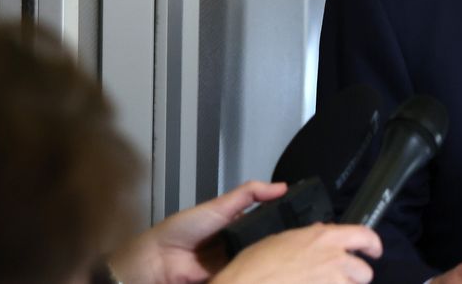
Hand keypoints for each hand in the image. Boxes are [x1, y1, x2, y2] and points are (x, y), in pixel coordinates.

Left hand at [107, 180, 287, 283]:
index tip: (302, 222)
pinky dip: (252, 274)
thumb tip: (281, 187)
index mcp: (235, 227)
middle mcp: (235, 247)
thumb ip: (249, 194)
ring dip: (266, 261)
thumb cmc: (182, 230)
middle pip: (263, 246)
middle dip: (276, 245)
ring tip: (288, 258)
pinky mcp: (229, 280)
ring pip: (257, 263)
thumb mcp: (220, 206)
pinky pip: (245, 277)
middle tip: (298, 242)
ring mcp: (232, 266)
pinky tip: (269, 271)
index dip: (281, 224)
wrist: (159, 261)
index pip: (265, 225)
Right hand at [210, 222, 381, 283]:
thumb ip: (309, 236)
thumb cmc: (256, 265)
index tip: (373, 251)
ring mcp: (332, 283)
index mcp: (324, 238)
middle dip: (355, 277)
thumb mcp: (282, 239)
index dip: (373, 244)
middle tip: (340, 278)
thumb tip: (321, 234)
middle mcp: (334, 260)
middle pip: (365, 272)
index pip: (365, 236)